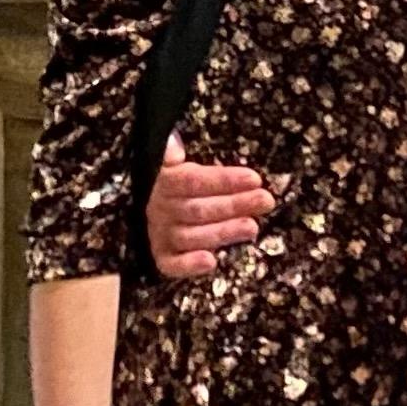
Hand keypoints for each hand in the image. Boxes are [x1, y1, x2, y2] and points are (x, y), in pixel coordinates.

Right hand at [146, 129, 274, 278]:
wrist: (142, 209)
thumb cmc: (173, 185)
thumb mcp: (171, 164)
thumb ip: (172, 154)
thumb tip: (173, 140)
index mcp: (164, 182)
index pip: (193, 180)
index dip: (224, 180)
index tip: (254, 178)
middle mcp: (160, 209)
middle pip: (198, 208)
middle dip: (234, 204)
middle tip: (265, 201)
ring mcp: (160, 235)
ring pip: (191, 235)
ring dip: (222, 232)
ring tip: (252, 226)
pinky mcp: (162, 258)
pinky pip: (172, 265)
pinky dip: (189, 265)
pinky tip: (211, 261)